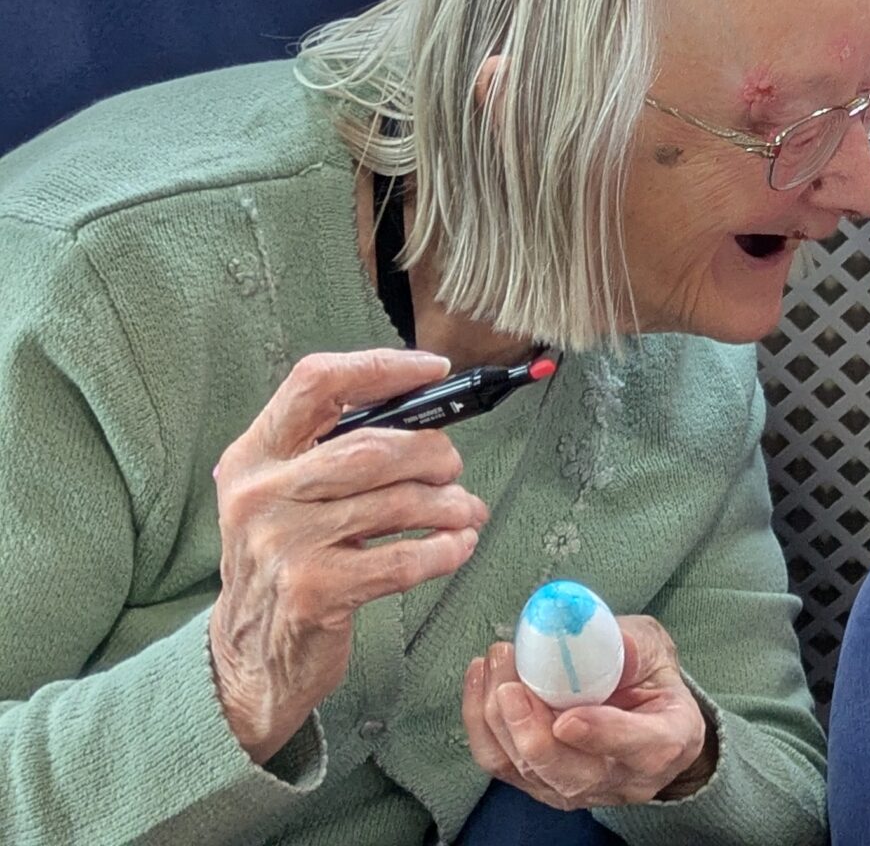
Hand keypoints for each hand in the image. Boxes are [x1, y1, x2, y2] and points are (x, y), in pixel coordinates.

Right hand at [211, 350, 486, 762]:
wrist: (250, 655)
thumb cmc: (286, 561)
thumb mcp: (286, 496)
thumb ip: (335, 450)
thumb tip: (428, 413)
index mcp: (252, 457)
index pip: (316, 383)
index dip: (382, 368)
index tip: (435, 370)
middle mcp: (259, 495)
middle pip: (373, 447)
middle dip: (432, 453)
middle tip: (453, 469)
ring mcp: (282, 544)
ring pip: (397, 503)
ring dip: (450, 504)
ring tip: (466, 511)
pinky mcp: (312, 591)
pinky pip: (402, 560)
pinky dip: (445, 550)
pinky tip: (457, 547)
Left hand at [464, 613, 713, 808]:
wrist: (644, 721)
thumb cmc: (653, 682)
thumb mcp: (656, 652)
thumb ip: (630, 646)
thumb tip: (586, 632)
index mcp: (667, 743)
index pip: (641, 748)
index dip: (602, 734)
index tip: (568, 717)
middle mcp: (624, 779)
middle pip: (571, 774)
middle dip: (532, 729)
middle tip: (510, 684)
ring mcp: (579, 790)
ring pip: (528, 769)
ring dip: (500, 718)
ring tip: (495, 663)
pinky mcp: (540, 786)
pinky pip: (501, 764)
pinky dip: (482, 724)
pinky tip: (482, 680)